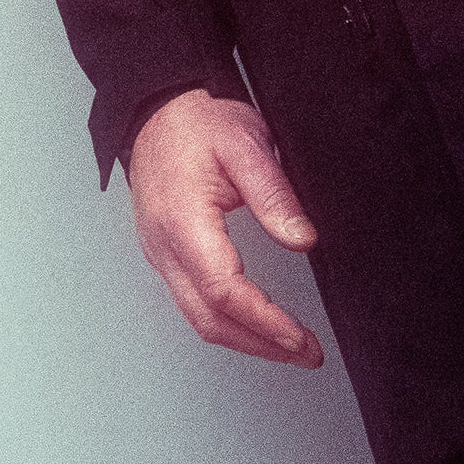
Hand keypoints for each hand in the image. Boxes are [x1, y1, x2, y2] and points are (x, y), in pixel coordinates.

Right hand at [125, 90, 325, 367]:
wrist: (157, 110)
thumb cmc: (198, 122)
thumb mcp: (247, 145)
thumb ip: (275, 195)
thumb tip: (302, 239)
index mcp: (183, 221)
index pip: (225, 291)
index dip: (266, 322)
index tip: (301, 338)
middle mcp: (164, 246)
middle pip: (209, 319)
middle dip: (260, 345)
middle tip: (306, 353)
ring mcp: (160, 253)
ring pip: (198, 317)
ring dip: (244, 340)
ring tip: (288, 347)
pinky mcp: (164, 254)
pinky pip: (191, 301)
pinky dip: (226, 321)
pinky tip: (253, 323)